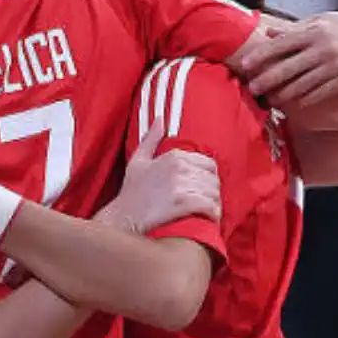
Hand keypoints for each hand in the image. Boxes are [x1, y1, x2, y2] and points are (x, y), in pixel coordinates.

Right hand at [96, 121, 221, 233]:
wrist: (123, 217)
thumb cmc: (131, 192)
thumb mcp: (138, 161)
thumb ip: (151, 139)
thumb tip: (160, 119)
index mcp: (174, 156)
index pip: (209, 164)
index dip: (208, 177)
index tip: (203, 187)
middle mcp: (180, 168)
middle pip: (213, 179)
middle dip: (212, 192)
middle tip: (205, 202)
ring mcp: (181, 185)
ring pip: (214, 193)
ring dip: (213, 204)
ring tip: (207, 212)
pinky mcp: (183, 204)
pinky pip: (210, 206)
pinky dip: (213, 214)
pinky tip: (208, 218)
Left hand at [241, 12, 337, 107]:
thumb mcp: (321, 22)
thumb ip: (294, 29)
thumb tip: (267, 33)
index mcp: (314, 31)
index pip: (281, 44)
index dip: (261, 56)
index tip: (244, 65)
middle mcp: (323, 48)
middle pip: (287, 67)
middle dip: (266, 79)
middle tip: (251, 88)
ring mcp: (335, 65)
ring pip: (302, 84)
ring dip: (283, 94)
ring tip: (269, 100)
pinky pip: (319, 93)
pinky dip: (303, 99)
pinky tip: (292, 104)